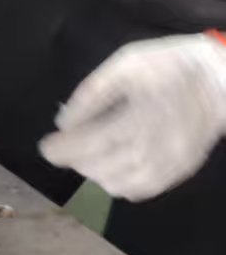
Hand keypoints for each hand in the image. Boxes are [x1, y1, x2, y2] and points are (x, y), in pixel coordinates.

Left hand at [40, 33, 225, 201]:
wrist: (223, 83)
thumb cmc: (173, 66)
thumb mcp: (129, 62)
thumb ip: (92, 92)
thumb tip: (64, 123)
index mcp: (140, 117)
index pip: (88, 145)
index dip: (61, 150)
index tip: (46, 147)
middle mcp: (152, 149)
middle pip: (97, 168)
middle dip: (76, 158)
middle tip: (71, 145)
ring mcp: (165, 167)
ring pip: (113, 185)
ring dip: (94, 172)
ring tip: (94, 152)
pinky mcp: (174, 175)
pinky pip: (135, 192)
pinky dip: (117, 182)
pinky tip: (116, 163)